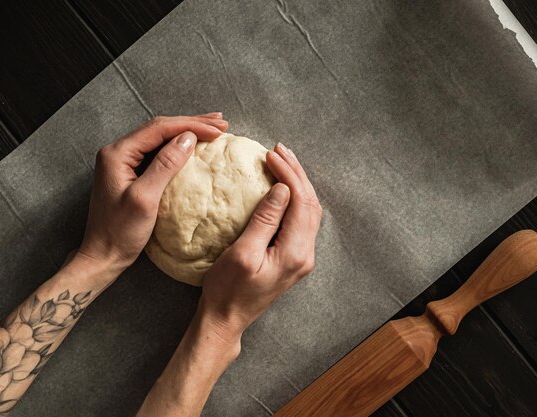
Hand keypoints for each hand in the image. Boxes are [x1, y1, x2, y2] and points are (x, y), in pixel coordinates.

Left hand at [78, 113, 228, 275]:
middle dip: (192, 123)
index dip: (191, 126)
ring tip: (212, 128)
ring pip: (160, 137)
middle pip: (160, 128)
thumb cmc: (120, 232)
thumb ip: (166, 165)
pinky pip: (157, 152)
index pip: (159, 128)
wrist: (103, 256)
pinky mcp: (130, 173)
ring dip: (187, 132)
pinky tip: (192, 146)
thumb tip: (188, 138)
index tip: (217, 130)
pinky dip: (178, 147)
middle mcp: (118, 152)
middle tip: (221, 122)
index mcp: (117, 154)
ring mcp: (123, 161)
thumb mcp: (145, 198)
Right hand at [200, 143, 321, 344]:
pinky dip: (294, 199)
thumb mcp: (243, 252)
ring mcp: (302, 257)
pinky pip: (300, 221)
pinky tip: (283, 187)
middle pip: (310, 204)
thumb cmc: (227, 289)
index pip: (300, 202)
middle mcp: (305, 254)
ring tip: (282, 161)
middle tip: (279, 150)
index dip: (289, 174)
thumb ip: (265, 220)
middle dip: (297, 173)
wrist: (226, 319)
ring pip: (308, 211)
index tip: (271, 155)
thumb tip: (283, 189)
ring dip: (298, 184)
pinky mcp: (293, 257)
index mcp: (295, 252)